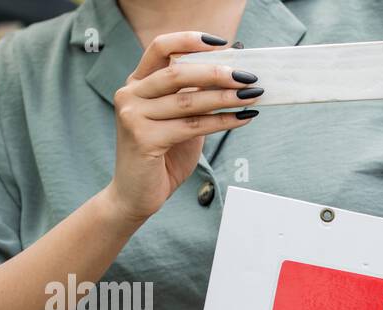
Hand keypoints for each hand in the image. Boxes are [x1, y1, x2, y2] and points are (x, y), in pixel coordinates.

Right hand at [103, 32, 262, 225]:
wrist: (135, 195)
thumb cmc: (161, 157)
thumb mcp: (180, 121)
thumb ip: (195, 100)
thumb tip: (233, 78)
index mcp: (137, 83)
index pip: (160, 48)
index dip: (189, 41)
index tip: (221, 43)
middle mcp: (130, 94)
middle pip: (177, 73)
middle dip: (217, 73)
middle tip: (248, 76)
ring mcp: (133, 116)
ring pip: (188, 101)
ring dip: (226, 98)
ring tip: (252, 95)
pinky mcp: (143, 139)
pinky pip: (192, 126)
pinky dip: (222, 122)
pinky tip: (243, 118)